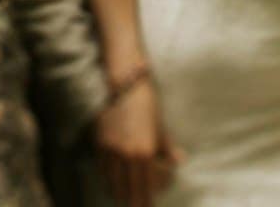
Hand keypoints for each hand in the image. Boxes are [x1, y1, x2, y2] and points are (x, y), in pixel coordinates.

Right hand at [91, 79, 181, 206]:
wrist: (124, 85)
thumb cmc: (147, 103)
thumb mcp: (160, 126)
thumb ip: (168, 147)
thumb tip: (179, 161)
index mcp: (145, 153)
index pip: (145, 188)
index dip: (145, 202)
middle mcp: (127, 156)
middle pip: (127, 191)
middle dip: (132, 203)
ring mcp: (111, 152)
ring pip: (112, 184)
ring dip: (118, 194)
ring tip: (122, 199)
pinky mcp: (100, 145)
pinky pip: (102, 171)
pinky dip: (107, 179)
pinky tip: (111, 183)